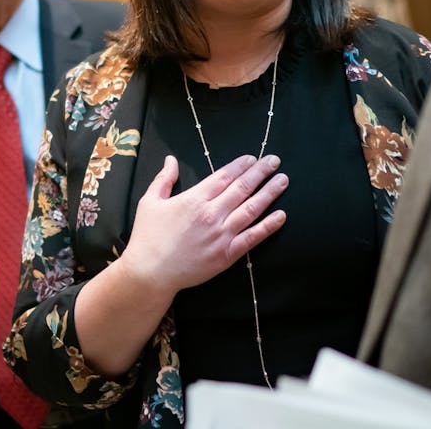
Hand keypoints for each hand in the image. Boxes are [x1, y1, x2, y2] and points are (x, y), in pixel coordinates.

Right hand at [117, 154, 286, 296]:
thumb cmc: (148, 237)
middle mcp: (211, 214)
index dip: (240, 166)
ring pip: (252, 209)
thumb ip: (164, 179)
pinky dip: (269, 226)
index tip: (252, 158)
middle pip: (242, 188)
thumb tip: (171, 159)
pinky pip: (253, 237)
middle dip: (260, 172)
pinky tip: (281, 215)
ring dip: (269, 193)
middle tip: (274, 161)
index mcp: (194, 199)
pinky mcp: (227, 254)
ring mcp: (222, 234)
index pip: (224, 176)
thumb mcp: (150, 202)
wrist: (151, 272)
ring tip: (283, 180)